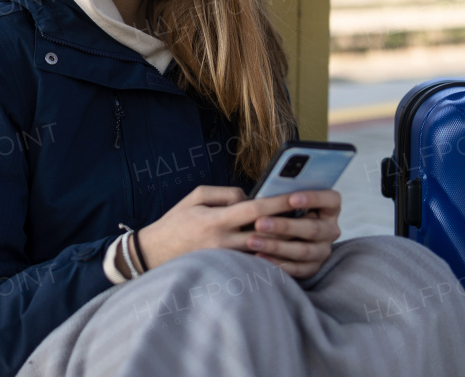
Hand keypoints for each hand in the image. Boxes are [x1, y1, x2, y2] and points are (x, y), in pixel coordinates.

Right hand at [134, 186, 341, 278]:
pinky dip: (270, 257)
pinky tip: (285, 250)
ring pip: (263, 251)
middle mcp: (223, 242)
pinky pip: (254, 264)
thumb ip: (224, 193)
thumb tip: (250, 198)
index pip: (255, 210)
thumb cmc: (175, 221)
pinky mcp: (226, 271)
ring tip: (305, 232)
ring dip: (284, 242)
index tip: (298, 195)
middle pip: (265, 233)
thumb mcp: (195, 197)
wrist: (152, 254)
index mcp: (216, 220)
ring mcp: (226, 261)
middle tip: (312, 214)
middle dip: (289, 224)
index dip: (278, 202)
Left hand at [245, 189, 342, 278]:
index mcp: (329, 207)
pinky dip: (277, 263)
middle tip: (259, 223)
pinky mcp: (312, 268)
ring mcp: (322, 250)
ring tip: (252, 241)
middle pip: (313, 229)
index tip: (291, 199)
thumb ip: (281, 194)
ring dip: (276, 246)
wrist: (279, 232)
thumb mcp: (284, 198)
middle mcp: (330, 229)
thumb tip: (265, 193)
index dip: (313, 198)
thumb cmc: (281, 207)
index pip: (331, 199)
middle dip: (285, 226)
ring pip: (303, 251)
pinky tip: (259, 256)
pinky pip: (296, 268)